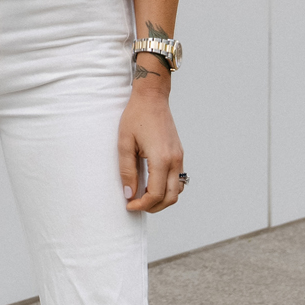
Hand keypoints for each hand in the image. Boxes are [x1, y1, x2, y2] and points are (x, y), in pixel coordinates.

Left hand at [118, 84, 183, 212]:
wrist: (152, 98)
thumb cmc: (136, 117)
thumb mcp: (124, 144)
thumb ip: (126, 171)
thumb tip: (128, 194)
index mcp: (161, 159)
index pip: (156, 194)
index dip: (142, 205)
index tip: (129, 205)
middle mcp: (175, 160)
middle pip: (170, 198)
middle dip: (153, 207)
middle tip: (136, 204)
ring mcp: (179, 157)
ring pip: (177, 191)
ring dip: (162, 200)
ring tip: (143, 196)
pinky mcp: (179, 154)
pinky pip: (177, 180)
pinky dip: (167, 189)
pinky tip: (152, 185)